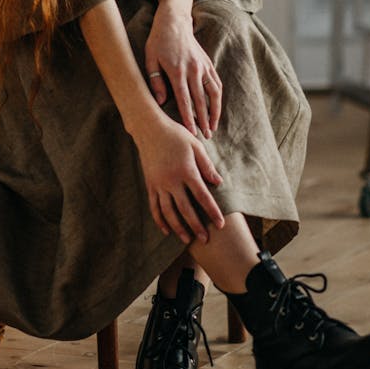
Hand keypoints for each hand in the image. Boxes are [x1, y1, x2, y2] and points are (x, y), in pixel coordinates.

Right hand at [132, 111, 224, 242]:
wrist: (149, 128)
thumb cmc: (175, 135)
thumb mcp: (196, 146)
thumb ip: (207, 165)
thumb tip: (218, 183)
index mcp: (186, 170)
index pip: (202, 196)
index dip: (212, 211)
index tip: (221, 224)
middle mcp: (171, 180)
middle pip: (185, 209)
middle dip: (196, 226)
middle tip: (206, 239)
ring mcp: (158, 184)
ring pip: (168, 212)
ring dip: (178, 227)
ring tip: (187, 239)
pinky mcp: (150, 184)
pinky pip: (154, 206)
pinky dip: (159, 220)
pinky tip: (166, 230)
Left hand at [145, 0, 221, 138]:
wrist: (174, 21)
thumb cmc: (158, 41)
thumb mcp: (150, 59)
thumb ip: (155, 80)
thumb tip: (160, 101)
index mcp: (177, 71)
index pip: (185, 100)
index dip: (189, 118)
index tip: (191, 132)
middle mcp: (193, 70)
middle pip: (201, 100)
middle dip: (204, 120)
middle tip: (206, 137)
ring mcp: (203, 66)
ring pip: (213, 93)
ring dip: (215, 112)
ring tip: (213, 127)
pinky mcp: (208, 63)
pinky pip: (216, 83)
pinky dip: (218, 97)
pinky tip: (217, 108)